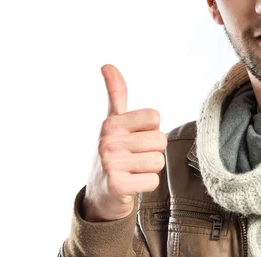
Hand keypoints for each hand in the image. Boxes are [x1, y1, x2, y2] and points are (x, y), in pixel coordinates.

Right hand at [82, 64, 166, 221]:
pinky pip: (153, 180)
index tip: (134, 138)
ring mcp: (110, 164)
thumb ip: (116, 93)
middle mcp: (107, 141)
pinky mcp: (117, 186)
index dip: (150, 130)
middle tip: (134, 158)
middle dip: (152, 151)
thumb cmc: (113, 153)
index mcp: (111, 123)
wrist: (100, 195)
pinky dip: (147, 185)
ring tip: (133, 171)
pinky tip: (132, 184)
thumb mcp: (113, 122)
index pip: (155, 117)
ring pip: (159, 161)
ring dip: (150, 169)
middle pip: (160, 140)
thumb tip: (107, 65)